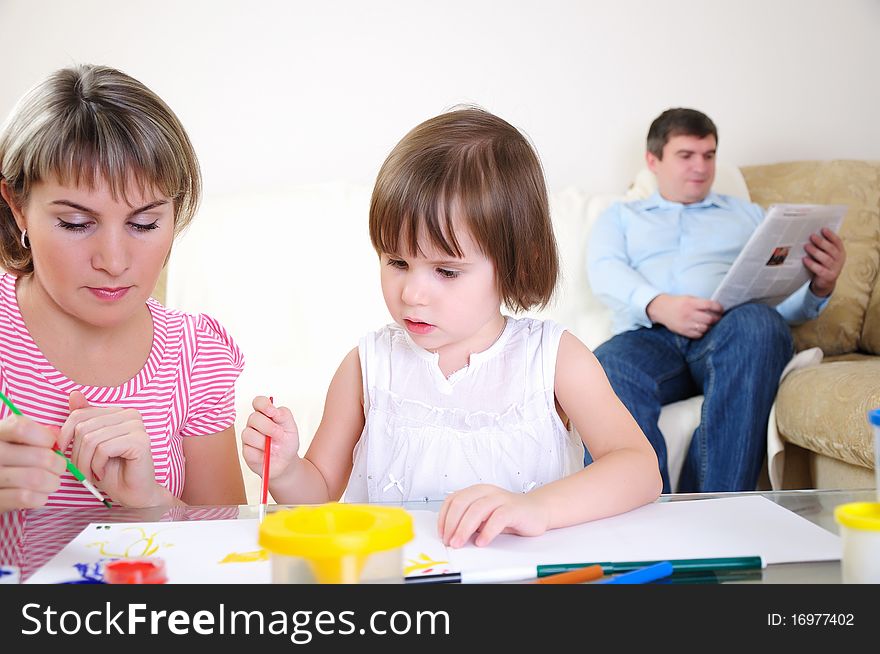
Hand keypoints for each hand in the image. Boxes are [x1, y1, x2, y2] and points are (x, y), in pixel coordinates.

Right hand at [0, 415, 65, 510]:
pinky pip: (27, 498)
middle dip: (58, 464)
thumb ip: (34, 433)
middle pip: (40, 456)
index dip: (45, 436)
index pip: (21, 428)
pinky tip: (39, 495)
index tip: (51, 444)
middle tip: (59, 467)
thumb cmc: (8, 458)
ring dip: (52, 482)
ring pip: (36, 479)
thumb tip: (56, 434)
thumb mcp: (14, 441)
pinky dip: (40, 497)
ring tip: (51, 482)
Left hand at [57, 391, 161, 507]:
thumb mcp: (89, 446)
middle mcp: (131, 414)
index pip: (80, 414)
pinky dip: (97, 465)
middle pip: (83, 427)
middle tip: (83, 471)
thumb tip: (74, 394)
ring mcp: (138, 426)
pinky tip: (103, 472)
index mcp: (118, 412)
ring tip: (92, 474)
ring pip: (91, 439)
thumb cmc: (111, 472)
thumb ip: (83, 421)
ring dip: (85, 463)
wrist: (133, 494)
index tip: (65, 453)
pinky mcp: (141, 441)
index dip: (65, 436)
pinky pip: (104, 448)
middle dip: (77, 455)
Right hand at [241, 396, 300, 480]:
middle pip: (253, 418)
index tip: (272, 412)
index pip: (258, 402)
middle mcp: (255, 424)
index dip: (263, 405)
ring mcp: (248, 437)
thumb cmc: (287, 443)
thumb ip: (284, 415)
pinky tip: (266, 455)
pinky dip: (260, 454)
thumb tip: (274, 411)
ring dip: (263, 442)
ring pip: (248, 434)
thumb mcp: (291, 428)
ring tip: (272, 447)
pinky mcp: (245, 451)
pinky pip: (248, 450)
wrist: (285, 463)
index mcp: (266, 415)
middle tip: (279, 434)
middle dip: (268, 427)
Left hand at [437, 484, 549, 547]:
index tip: (442, 533)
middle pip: (462, 504)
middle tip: (449, 541)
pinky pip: (498, 518)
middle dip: (452, 524)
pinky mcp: (513, 508)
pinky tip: (482, 541)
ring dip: (464, 528)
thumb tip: (450, 534)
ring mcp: (500, 498)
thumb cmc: (509, 514)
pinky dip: (487, 531)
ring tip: (460, 542)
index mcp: (476, 491)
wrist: (537, 511)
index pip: (453, 500)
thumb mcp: (484, 516)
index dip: (444, 517)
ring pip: (477, 509)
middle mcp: (487, 491)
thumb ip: (469, 521)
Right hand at [646, 293, 722, 338]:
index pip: (710, 306)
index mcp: (691, 303)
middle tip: (717, 318)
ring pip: (705, 328)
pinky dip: (702, 332)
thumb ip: (701, 303)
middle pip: (710, 319)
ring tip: (708, 323)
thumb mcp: (689, 298)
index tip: (721, 310)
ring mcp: (686, 324)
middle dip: (716, 319)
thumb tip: (716, 309)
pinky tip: (700, 328)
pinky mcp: (683, 331)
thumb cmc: (677, 303)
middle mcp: (689, 313)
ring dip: (709, 326)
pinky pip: (698, 335)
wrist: (661, 309)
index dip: (719, 308)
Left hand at [805, 227, 845, 296]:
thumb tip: (811, 234)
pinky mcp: (829, 277)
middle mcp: (840, 260)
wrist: (825, 282)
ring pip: (826, 259)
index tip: (823, 229)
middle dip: (821, 242)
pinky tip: (805, 259)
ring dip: (816, 252)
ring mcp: (835, 269)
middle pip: (831, 249)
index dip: (831, 235)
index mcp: (840, 252)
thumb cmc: (823, 264)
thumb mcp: (825, 255)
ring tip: (806, 246)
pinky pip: (820, 269)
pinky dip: (812, 264)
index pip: (837, 242)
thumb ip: (822, 247)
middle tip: (811, 236)